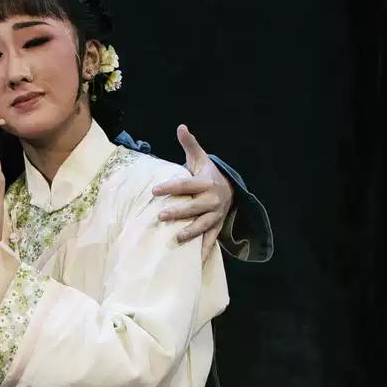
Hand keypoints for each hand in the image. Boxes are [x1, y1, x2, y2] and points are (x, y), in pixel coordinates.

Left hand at [151, 125, 233, 261]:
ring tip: (176, 238)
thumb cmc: (208, 174)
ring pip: (203, 225)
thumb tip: (180, 126)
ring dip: (190, 232)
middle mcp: (212, 200)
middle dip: (178, 212)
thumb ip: (189, 144)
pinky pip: (211, 240)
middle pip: (193, 207)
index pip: (185, 185)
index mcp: (206, 183)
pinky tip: (196, 261)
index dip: (170, 187)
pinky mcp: (217, 227)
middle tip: (160, 215)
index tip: (154, 190)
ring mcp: (216, 215)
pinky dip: (205, 250)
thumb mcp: (201, 158)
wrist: (231, 189)